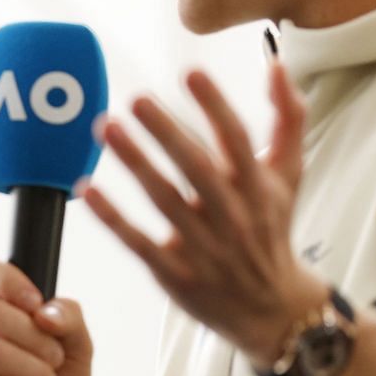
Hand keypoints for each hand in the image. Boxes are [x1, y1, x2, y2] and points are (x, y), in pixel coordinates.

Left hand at [78, 63, 326, 366]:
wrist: (272, 309)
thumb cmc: (270, 228)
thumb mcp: (288, 176)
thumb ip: (288, 119)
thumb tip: (277, 66)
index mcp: (257, 188)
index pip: (236, 140)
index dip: (215, 106)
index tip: (191, 73)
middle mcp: (231, 215)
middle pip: (196, 168)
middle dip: (166, 132)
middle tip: (136, 99)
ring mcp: (203, 247)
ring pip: (164, 200)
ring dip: (134, 163)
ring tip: (106, 128)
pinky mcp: (175, 273)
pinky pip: (139, 242)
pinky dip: (112, 217)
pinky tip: (87, 189)